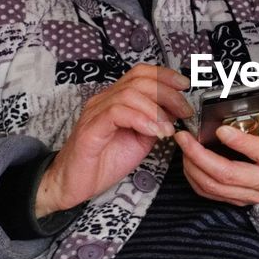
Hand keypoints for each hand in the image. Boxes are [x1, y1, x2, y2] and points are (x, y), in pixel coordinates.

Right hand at [36, 64, 192, 214]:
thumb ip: (156, 123)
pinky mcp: (90, 128)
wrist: (74, 184)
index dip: (165, 75)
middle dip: (168, 93)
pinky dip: (141, 120)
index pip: (141, 73)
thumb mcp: (140, 140)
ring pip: (129, 94)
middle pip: (139, 80)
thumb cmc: (104, 162)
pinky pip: (117, 112)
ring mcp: (95, 112)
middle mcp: (104, 100)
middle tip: (184, 112)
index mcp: (116, 100)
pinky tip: (154, 132)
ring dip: (156, 110)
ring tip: (168, 129)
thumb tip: (177, 112)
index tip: (185, 85)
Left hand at [173, 104, 258, 206]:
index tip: (221, 130)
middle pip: (228, 174)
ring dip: (193, 167)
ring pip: (215, 186)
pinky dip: (195, 179)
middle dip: (201, 156)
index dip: (239, 143)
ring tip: (183, 147)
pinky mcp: (240, 200)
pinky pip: (211, 194)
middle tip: (185, 138)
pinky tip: (188, 163)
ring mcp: (252, 195)